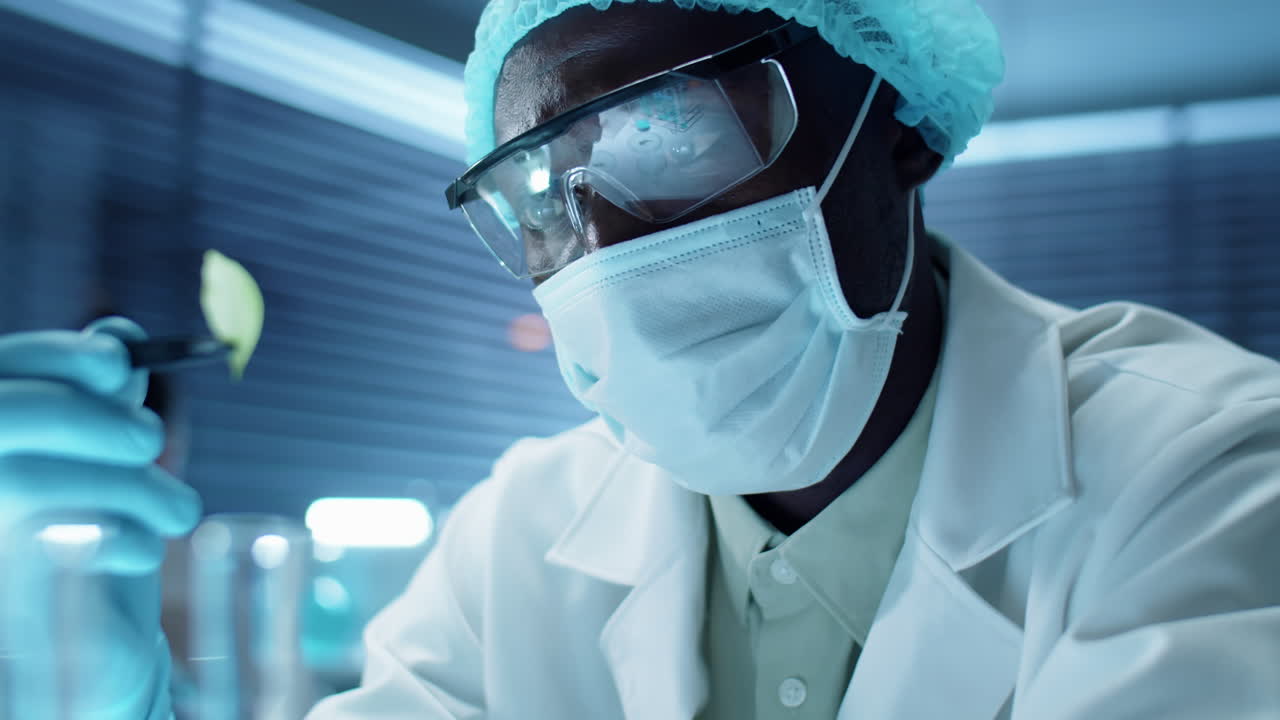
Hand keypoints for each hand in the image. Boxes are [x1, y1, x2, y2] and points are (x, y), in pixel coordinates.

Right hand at [0, 317, 200, 717]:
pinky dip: (123, 539)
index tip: (121, 361)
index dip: (59, 355)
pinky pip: (56, 549)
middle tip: (151, 440)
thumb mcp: (107, 454)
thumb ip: (105, 394)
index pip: (1, 367)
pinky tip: (144, 548)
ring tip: (179, 508)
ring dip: (131, 485)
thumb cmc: (99, 529)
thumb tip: (116, 333)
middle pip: (5, 417)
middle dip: (91, 416)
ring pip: (30, 482)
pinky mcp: (11, 605)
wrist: (97, 636)